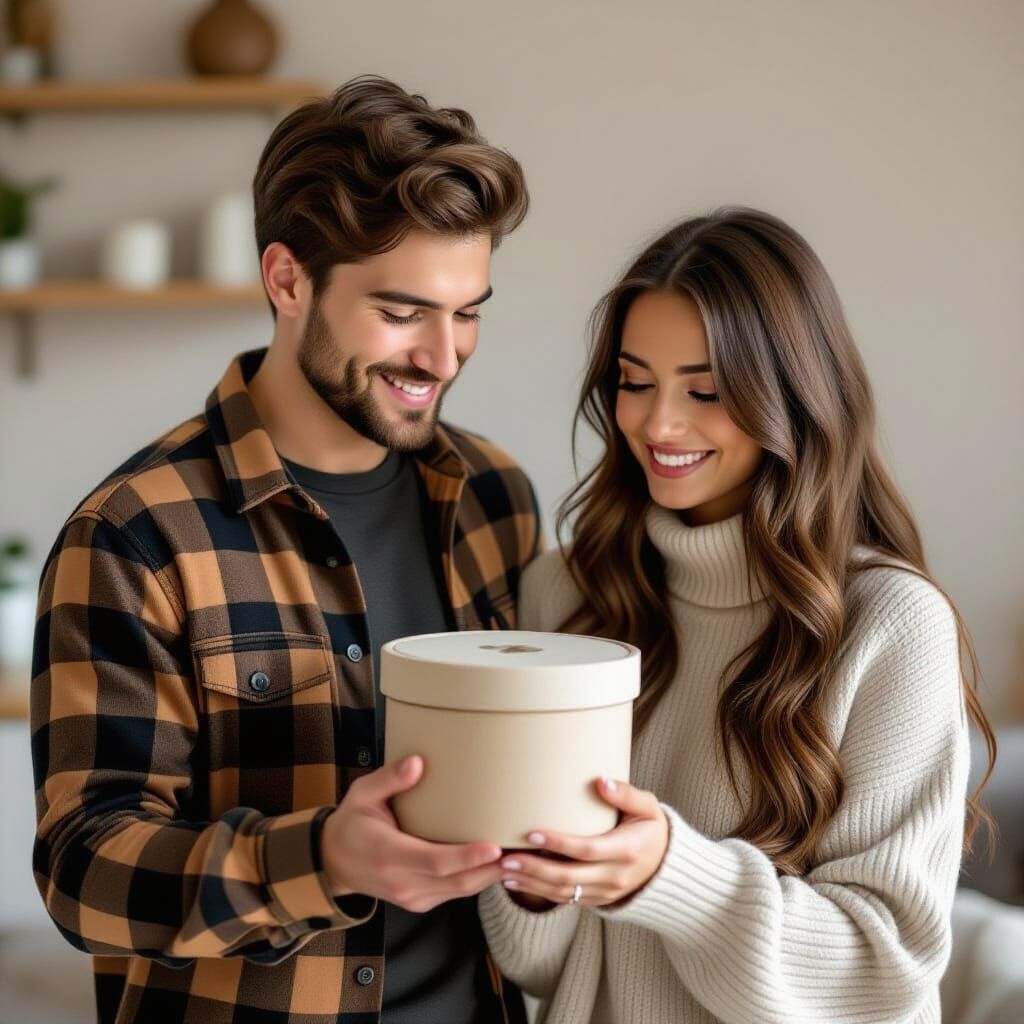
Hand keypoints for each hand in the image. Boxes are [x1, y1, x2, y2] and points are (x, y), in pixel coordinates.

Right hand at [321, 755, 504, 912]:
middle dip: (492, 869)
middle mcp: (402, 881)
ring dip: (491, 877)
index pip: (435, 862)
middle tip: (524, 852)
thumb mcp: (362, 794)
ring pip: (459, 891)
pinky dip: (477, 880)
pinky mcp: (419, 900)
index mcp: (389, 854)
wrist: (332, 862)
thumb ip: (390, 779)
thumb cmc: (351, 823)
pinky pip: (453, 893)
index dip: (467, 857)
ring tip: (521, 858)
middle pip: (456, 882)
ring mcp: (411, 896)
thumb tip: (418, 762)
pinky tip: (497, 865)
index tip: (494, 847)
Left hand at [499, 778, 668, 907]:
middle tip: (506, 857)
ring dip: (531, 883)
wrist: (665, 865)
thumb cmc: (652, 828)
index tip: (531, 833)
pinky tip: (518, 881)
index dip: (558, 843)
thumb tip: (601, 781)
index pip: (587, 849)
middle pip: (569, 876)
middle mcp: (615, 876)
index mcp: (627, 850)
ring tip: (504, 871)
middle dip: (534, 868)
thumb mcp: (648, 807)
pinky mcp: (597, 900)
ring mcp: (605, 892)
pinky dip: (539, 892)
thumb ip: (626, 794)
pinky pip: (566, 899)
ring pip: (563, 892)